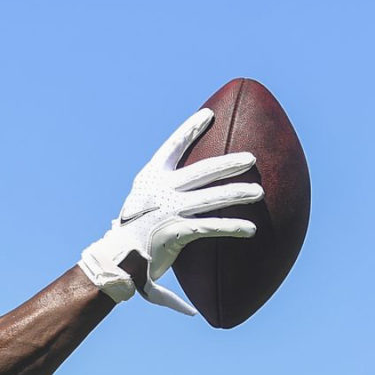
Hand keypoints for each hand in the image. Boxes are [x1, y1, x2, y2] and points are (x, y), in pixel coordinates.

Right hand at [80, 108, 262, 314]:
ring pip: (211, 197)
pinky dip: (232, 227)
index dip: (189, 130)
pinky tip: (250, 228)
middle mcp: (160, 190)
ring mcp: (169, 210)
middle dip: (228, 163)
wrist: (116, 260)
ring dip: (237, 193)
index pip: (172, 147)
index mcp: (150, 179)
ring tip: (257, 192)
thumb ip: (157, 196)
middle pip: (201, 171)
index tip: (208, 115)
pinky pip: (211, 226)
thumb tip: (174, 192)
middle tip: (250, 158)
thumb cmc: (130, 234)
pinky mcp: (177, 231)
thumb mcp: (139, 205)